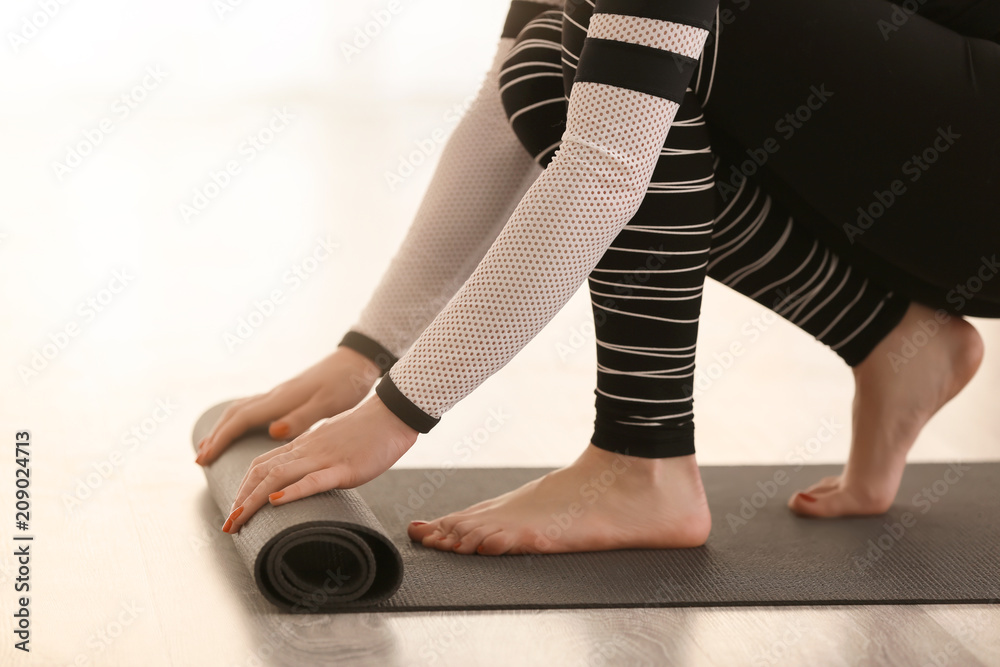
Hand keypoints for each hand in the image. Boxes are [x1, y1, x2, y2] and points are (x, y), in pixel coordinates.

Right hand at [196, 346, 383, 465]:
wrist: (356, 362)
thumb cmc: (345, 384)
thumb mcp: (328, 404)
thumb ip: (302, 418)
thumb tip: (273, 432)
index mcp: (282, 399)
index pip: (241, 420)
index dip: (221, 440)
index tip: (205, 459)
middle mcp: (276, 395)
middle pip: (235, 414)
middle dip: (215, 436)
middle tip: (200, 459)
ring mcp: (280, 394)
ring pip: (242, 410)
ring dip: (224, 428)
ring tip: (212, 447)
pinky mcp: (287, 395)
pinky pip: (253, 408)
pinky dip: (239, 421)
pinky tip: (241, 429)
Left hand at [221, 393, 417, 532]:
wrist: (394, 413)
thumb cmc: (371, 429)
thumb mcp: (336, 442)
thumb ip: (319, 456)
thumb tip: (308, 474)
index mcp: (305, 446)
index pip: (263, 464)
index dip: (244, 487)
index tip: (235, 508)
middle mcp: (307, 451)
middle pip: (261, 472)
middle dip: (240, 500)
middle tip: (228, 525)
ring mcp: (324, 458)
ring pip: (278, 477)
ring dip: (252, 501)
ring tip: (238, 521)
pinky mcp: (345, 468)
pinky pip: (313, 480)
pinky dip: (291, 492)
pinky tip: (275, 502)